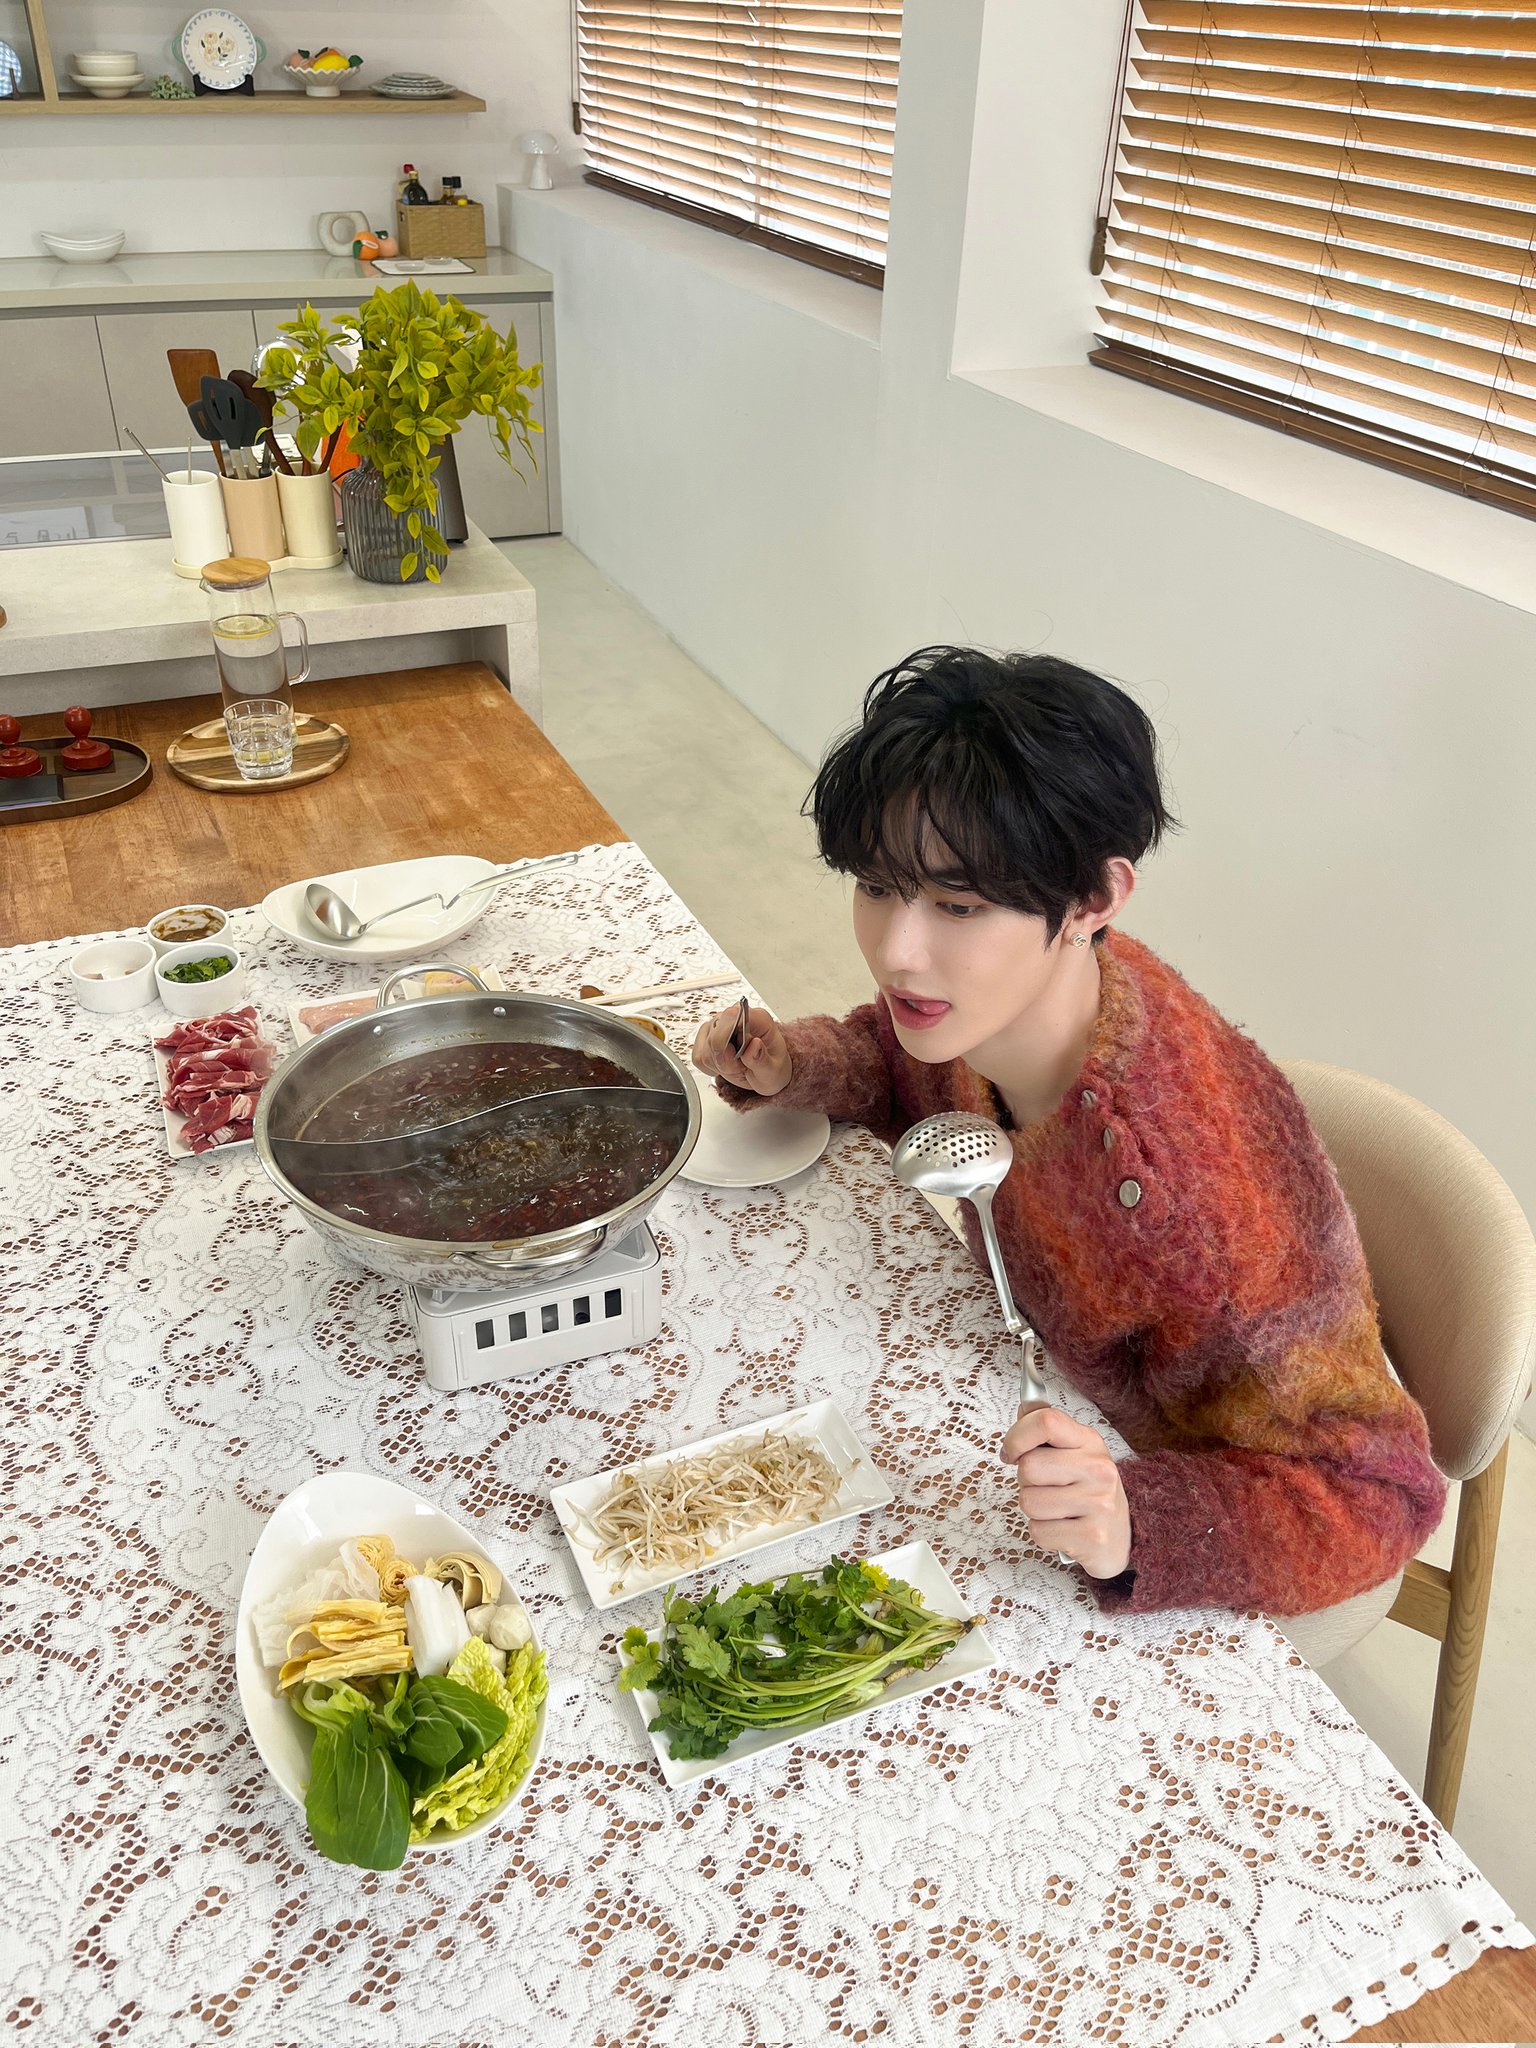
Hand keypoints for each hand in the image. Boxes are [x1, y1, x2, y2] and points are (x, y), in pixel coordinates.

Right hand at [691, 1004, 792, 1096]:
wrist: (766, 1072)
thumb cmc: (772, 1068)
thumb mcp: (774, 1071)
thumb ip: (763, 1060)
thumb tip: (754, 1044)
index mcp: (758, 1019)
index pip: (731, 1016)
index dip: (725, 1038)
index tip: (735, 1058)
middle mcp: (736, 1017)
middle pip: (714, 1036)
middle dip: (725, 1060)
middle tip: (741, 1068)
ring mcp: (719, 1025)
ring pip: (704, 1049)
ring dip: (719, 1065)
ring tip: (737, 1067)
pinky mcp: (706, 1036)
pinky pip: (698, 1057)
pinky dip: (711, 1067)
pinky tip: (726, 1066)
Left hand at [999, 1408, 1130, 1578]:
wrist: (1123, 1536)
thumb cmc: (1089, 1490)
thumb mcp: (1075, 1453)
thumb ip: (1047, 1432)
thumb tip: (1023, 1411)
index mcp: (1090, 1441)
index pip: (1046, 1421)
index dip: (1017, 1436)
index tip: (1011, 1453)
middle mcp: (1098, 1469)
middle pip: (1029, 1467)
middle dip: (1026, 1481)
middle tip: (1045, 1487)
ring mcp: (1099, 1504)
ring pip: (1029, 1502)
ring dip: (1034, 1510)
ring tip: (1056, 1509)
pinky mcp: (1092, 1537)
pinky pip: (1039, 1532)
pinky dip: (1043, 1533)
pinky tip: (1063, 1528)